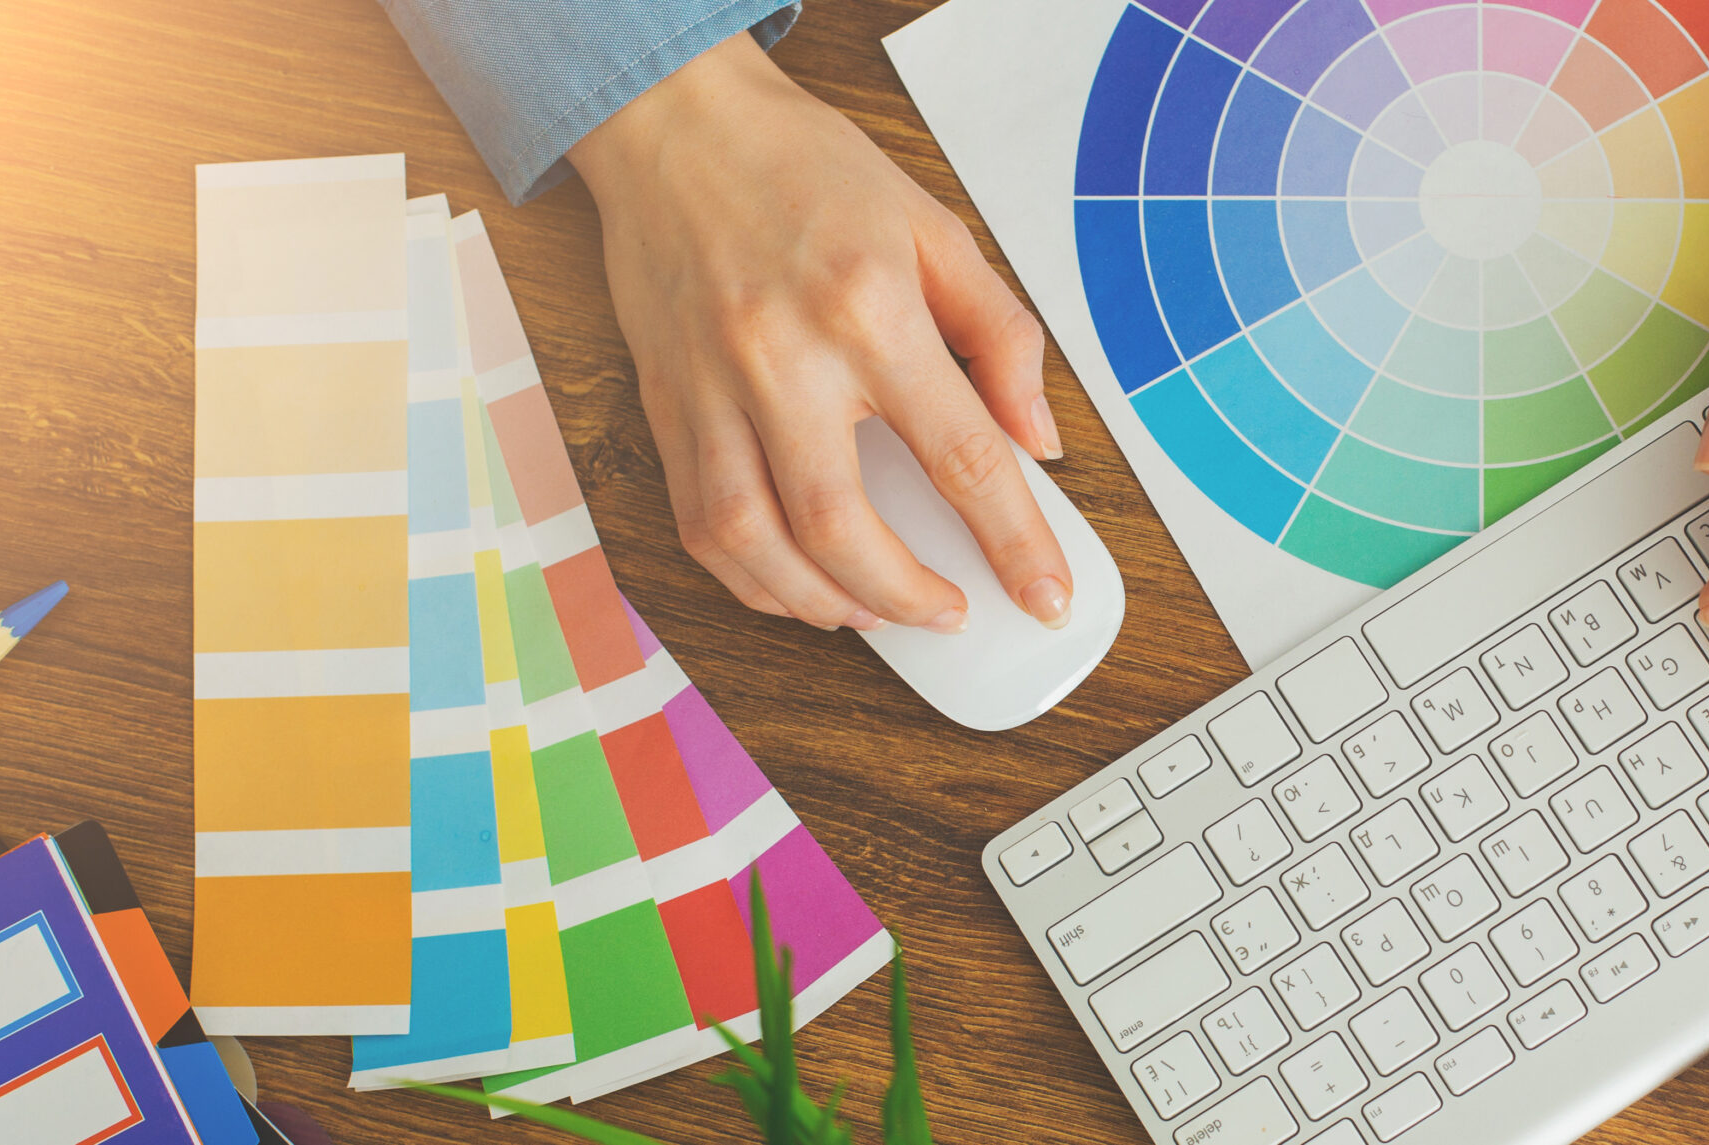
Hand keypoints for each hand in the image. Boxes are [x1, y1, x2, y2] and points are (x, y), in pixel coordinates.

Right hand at [568, 33, 1071, 633]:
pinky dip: (752, 576)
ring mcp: (712, 387)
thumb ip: (1001, 336)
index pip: (959, 455)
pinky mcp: (664, 404)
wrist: (678, 123)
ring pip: (756, 543)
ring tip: (874, 612)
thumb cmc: (807, 170)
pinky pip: (699, 524)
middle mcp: (785, 357)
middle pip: (843, 528)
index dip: (1012, 542)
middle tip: (950, 613)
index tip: (1044, 596)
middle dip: (907, 597)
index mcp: (871, 307)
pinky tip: (796, 583)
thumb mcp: (935, 230)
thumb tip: (1038, 441)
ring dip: (823, 604)